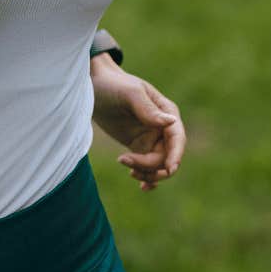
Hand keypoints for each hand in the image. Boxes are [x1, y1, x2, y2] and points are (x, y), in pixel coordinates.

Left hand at [90, 56, 184, 191]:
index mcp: (167, 112)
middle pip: (168, 156)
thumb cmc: (113, 84)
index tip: (168, 169)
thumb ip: (148, 109)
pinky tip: (141, 187)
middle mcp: (162, 127)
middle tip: (130, 167)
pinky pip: (148, 166)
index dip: (176, 155)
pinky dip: (147, 177)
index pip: (177, 138)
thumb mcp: (130, 94)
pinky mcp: (138, 145)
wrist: (93, 85)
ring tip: (126, 166)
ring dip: (146, 173)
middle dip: (153, 167)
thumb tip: (171, 122)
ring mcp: (151, 138)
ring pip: (158, 165)